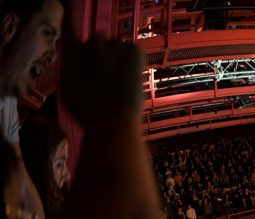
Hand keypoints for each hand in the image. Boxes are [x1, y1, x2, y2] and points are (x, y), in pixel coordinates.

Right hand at [61, 8, 142, 126]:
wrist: (113, 119)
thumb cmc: (87, 111)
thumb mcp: (68, 89)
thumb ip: (69, 68)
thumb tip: (73, 56)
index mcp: (73, 53)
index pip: (71, 29)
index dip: (73, 21)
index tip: (73, 10)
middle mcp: (92, 43)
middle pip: (99, 41)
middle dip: (104, 54)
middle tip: (109, 78)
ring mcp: (114, 45)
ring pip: (118, 47)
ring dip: (119, 58)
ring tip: (120, 83)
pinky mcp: (134, 50)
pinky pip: (134, 51)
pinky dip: (134, 60)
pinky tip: (131, 78)